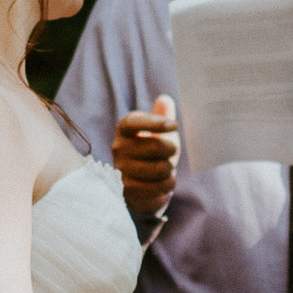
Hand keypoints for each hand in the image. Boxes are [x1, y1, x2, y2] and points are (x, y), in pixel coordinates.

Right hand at [113, 97, 179, 214]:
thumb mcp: (159, 132)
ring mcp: (121, 171)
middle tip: (170, 151)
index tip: (174, 125)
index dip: (156, 123)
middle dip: (172, 149)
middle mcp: (118, 148)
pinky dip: (168, 183)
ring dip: (169, 168)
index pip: (136, 122)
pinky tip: (161, 182)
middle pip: (156, 146)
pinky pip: (162, 186)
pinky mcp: (130, 192)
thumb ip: (162, 115)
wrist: (140, 185)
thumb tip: (164, 99)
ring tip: (163, 168)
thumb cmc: (151, 152)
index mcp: (124, 129)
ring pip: (161, 168)